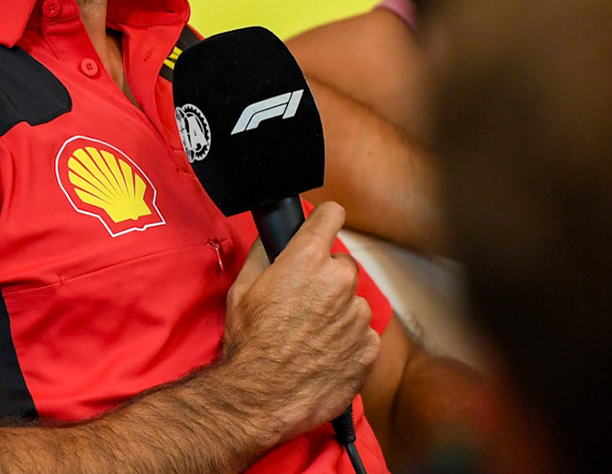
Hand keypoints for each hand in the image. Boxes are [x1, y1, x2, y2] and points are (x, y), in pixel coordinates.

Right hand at [218, 201, 379, 446]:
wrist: (261, 397)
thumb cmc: (249, 342)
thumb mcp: (242, 288)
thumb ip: (265, 253)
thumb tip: (276, 236)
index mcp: (307, 259)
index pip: (332, 214)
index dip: (324, 221)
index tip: (322, 229)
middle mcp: (339, 281)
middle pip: (342, 264)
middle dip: (327, 277)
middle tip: (303, 302)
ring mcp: (358, 316)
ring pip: (354, 302)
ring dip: (339, 312)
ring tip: (311, 336)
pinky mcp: (369, 348)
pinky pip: (364, 335)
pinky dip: (349, 342)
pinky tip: (324, 355)